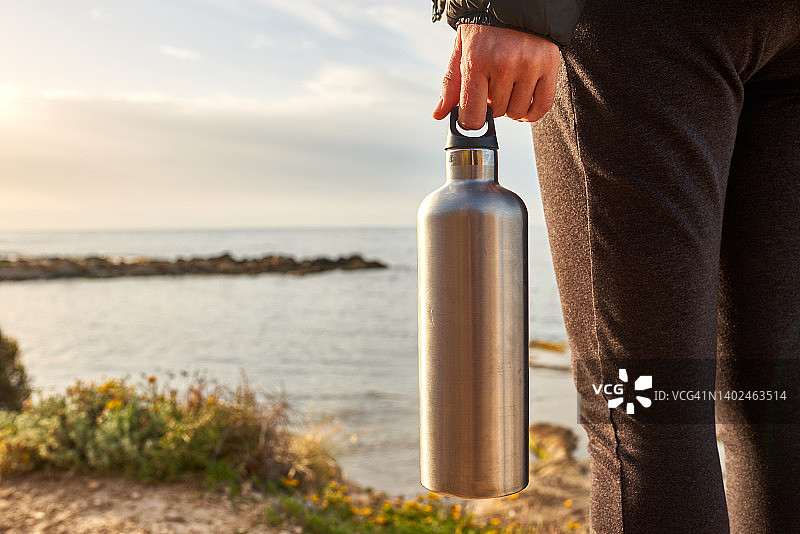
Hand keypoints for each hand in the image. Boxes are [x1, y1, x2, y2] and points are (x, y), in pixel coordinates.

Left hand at [432, 24, 560, 128]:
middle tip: (491, 87)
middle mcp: (504, 63)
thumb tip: (439, 114)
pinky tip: (523, 102)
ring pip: (518, 112)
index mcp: (477, 60)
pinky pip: (542, 106)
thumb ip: (451, 85)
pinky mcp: (549, 65)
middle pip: (496, 113)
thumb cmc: (485, 28)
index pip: (472, 115)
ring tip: (507, 88)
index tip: (472, 118)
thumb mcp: (461, 50)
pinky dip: (532, 112)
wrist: (515, 3)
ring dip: (511, 107)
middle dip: (491, 105)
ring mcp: (529, 65)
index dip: (471, 122)